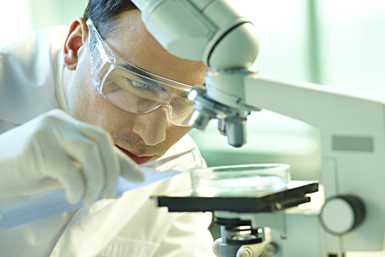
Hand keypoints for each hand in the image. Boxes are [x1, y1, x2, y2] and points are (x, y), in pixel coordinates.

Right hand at [0, 109, 143, 205]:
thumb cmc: (24, 171)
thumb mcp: (61, 169)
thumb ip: (85, 171)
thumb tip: (116, 186)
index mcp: (67, 123)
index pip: (103, 139)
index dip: (123, 160)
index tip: (139, 178)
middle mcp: (60, 121)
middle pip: (101, 141)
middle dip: (113, 171)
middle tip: (110, 194)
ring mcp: (48, 131)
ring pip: (90, 153)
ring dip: (97, 180)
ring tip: (90, 198)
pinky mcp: (37, 148)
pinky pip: (69, 169)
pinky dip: (77, 187)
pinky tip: (73, 197)